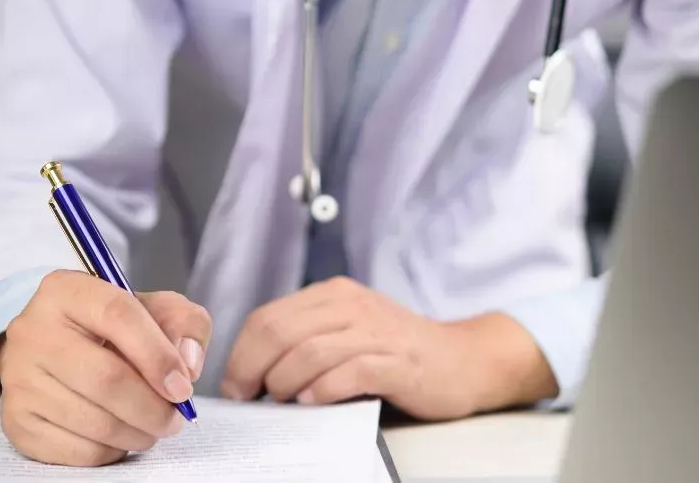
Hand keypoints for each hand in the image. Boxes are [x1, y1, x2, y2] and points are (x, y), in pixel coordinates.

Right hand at [0, 271, 210, 466]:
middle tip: (174, 418)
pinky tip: (119, 436)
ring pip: (94, 421)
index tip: (183, 387)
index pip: (118, 315)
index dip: (158, 356)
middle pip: (105, 378)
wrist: (51, 354)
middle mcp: (32, 330)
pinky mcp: (16, 421)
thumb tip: (187, 364)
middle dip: (152, 407)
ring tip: (152, 427)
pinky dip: (111, 451)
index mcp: (65, 290)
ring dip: (137, 433)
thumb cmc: (110, 330)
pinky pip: (77, 451)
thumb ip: (184, 323)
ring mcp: (18, 378)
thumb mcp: (152, 309)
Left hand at [220, 276, 556, 419]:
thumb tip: (252, 373)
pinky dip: (325, 390)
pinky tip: (314, 403)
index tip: (234, 385)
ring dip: (285, 382)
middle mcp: (352, 306)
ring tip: (282, 402)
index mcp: (332, 295)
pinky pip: (351, 372)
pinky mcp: (398, 363)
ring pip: (310, 352)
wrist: (464, 360)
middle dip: (253, 369)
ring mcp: (377, 332)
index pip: (267, 317)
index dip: (241, 354)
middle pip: (281, 332)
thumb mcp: (347, 331)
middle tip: (248, 398)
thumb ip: (306, 341)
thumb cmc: (397, 353)